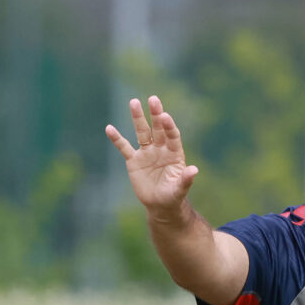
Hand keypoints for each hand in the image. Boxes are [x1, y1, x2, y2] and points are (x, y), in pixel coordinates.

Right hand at [105, 96, 198, 214]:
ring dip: (138, 118)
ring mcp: (146, 153)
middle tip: (153, 99)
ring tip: (134, 102)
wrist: (160, 204)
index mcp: (174, 153)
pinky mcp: (133, 160)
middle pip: (158, 128)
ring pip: (142, 132)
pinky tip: (109, 128)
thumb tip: (194, 170)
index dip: (169, 126)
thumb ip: (186, 179)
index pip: (172, 135)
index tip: (165, 116)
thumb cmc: (173, 196)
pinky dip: (117, 138)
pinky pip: (124, 147)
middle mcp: (160, 149)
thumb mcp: (180, 189)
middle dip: (156, 114)